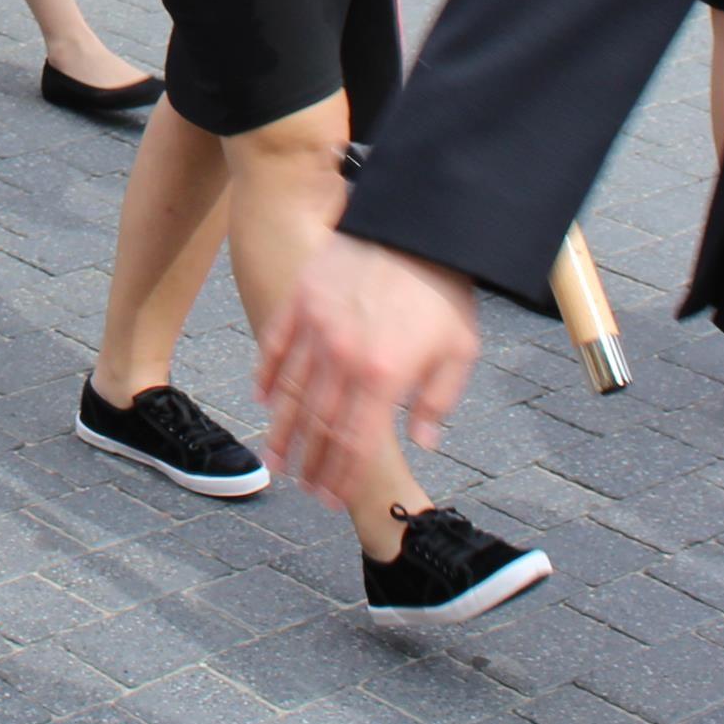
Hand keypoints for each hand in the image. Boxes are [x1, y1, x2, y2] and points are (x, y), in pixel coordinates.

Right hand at [256, 236, 483, 507]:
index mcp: (385, 376)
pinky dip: (266, 374)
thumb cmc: (445, 290)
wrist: (419, 225)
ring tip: (273, 455)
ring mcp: (317, 325)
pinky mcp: (301, 297)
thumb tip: (422, 442)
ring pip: (289, 390)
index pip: (353, 441)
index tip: (329, 497)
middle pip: (316, 423)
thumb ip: (439, 401)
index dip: (338, 474)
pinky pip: (275, 343)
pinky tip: (263, 398)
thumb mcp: (460, 351)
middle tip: (299, 485)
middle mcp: (344, 356)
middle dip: (307, 461)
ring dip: (280, 428)